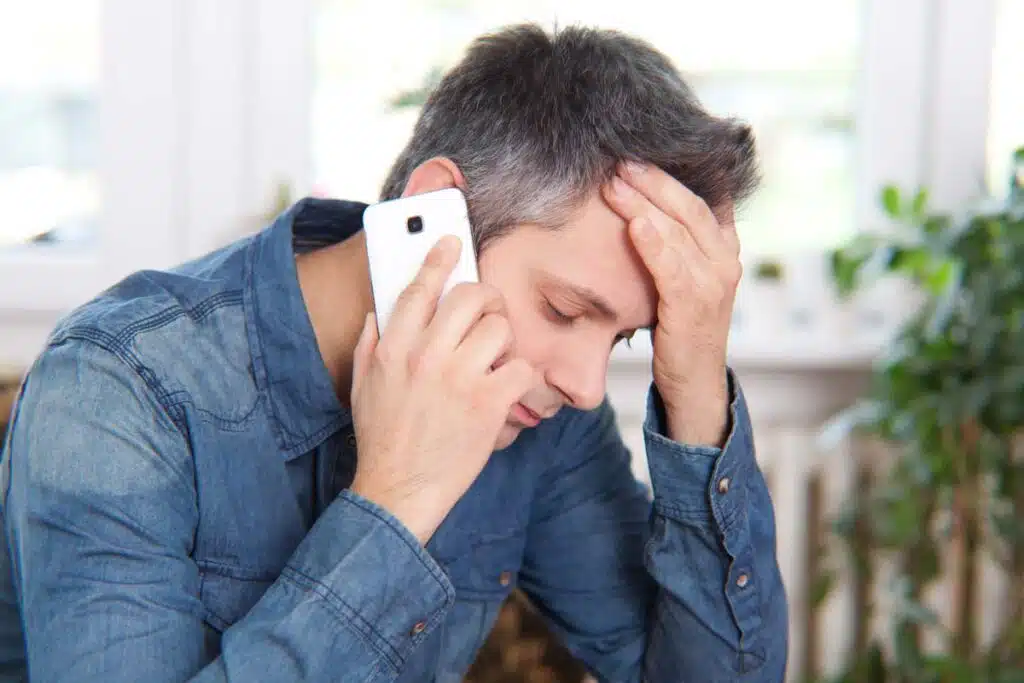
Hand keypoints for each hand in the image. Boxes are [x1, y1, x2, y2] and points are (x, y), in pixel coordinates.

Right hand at [350, 236, 537, 542]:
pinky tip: (507, 389)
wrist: (398, 491)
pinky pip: (522, 368)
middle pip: (469, 296)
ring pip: (500, 328)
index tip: (452, 242)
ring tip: (495, 360)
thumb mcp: (362, 386)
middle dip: (486, 300)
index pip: (418, 289)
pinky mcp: (488, 404)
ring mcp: (459, 379)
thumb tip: (381, 314)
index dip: (438, 259)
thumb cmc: (383, 441)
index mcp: (393, 349)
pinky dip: (521, 377)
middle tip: (488, 314)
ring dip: (503, 341)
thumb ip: (371, 345)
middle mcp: (426, 356)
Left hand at [602, 163, 739, 445]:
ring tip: (614, 183)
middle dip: (653, 180)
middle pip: (689, 206)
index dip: (671, 173)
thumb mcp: (683, 277)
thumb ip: (674, 242)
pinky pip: (672, 267)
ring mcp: (713, 282)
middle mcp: (725, 260)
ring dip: (644, 203)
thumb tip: (643, 204)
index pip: (701, 197)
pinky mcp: (693, 305)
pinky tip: (634, 224)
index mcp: (724, 248)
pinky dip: (653, 243)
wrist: (695, 381)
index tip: (639, 150)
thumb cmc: (681, 325)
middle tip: (619, 159)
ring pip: (679, 230)